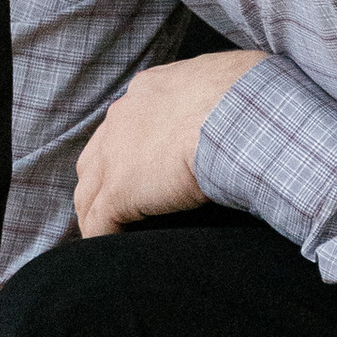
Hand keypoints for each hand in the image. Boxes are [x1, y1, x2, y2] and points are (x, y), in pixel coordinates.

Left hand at [72, 46, 261, 236]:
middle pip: (95, 158)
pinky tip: (113, 249)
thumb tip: (229, 115)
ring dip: (95, 213)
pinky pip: (99, 220)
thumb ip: (212, 100)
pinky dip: (103, 236)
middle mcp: (123, 118)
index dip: (126, 152)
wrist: (237, 117)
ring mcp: (114, 154)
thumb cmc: (248, 101)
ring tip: (108, 235)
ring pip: (89, 191)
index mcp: (148, 92)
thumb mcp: (224, 87)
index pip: (124, 127)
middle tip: (111, 208)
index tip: (139, 171)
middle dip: (99, 183)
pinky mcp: (119, 190)